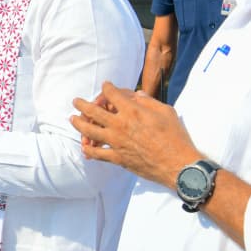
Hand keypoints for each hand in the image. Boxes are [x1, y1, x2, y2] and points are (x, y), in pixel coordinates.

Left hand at [70, 82, 199, 187]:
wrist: (177, 164)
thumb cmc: (176, 137)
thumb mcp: (166, 111)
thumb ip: (148, 102)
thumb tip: (137, 95)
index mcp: (132, 111)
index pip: (111, 94)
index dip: (106, 88)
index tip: (105, 86)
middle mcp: (120, 125)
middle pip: (93, 111)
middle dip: (82, 104)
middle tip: (76, 102)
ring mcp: (117, 142)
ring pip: (90, 131)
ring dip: (78, 124)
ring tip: (72, 119)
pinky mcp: (118, 158)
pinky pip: (98, 154)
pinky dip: (89, 151)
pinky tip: (84, 148)